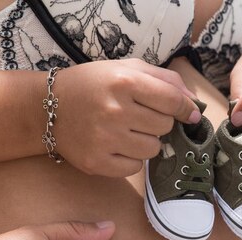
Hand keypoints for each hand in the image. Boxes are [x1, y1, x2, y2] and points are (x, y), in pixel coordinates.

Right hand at [53, 58, 200, 176]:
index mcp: (124, 81)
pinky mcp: (96, 162)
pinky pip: (134, 168)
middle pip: (165, 126)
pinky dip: (131, 159)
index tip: (189, 114)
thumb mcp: (126, 69)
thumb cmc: (93, 85)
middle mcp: (115, 110)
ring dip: (146, 141)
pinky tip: (116, 145)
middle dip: (158, 122)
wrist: (47, 107)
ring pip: (152, 149)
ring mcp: (104, 139)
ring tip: (127, 131)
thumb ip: (165, 80)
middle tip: (139, 116)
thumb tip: (194, 104)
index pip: (173, 101)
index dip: (186, 109)